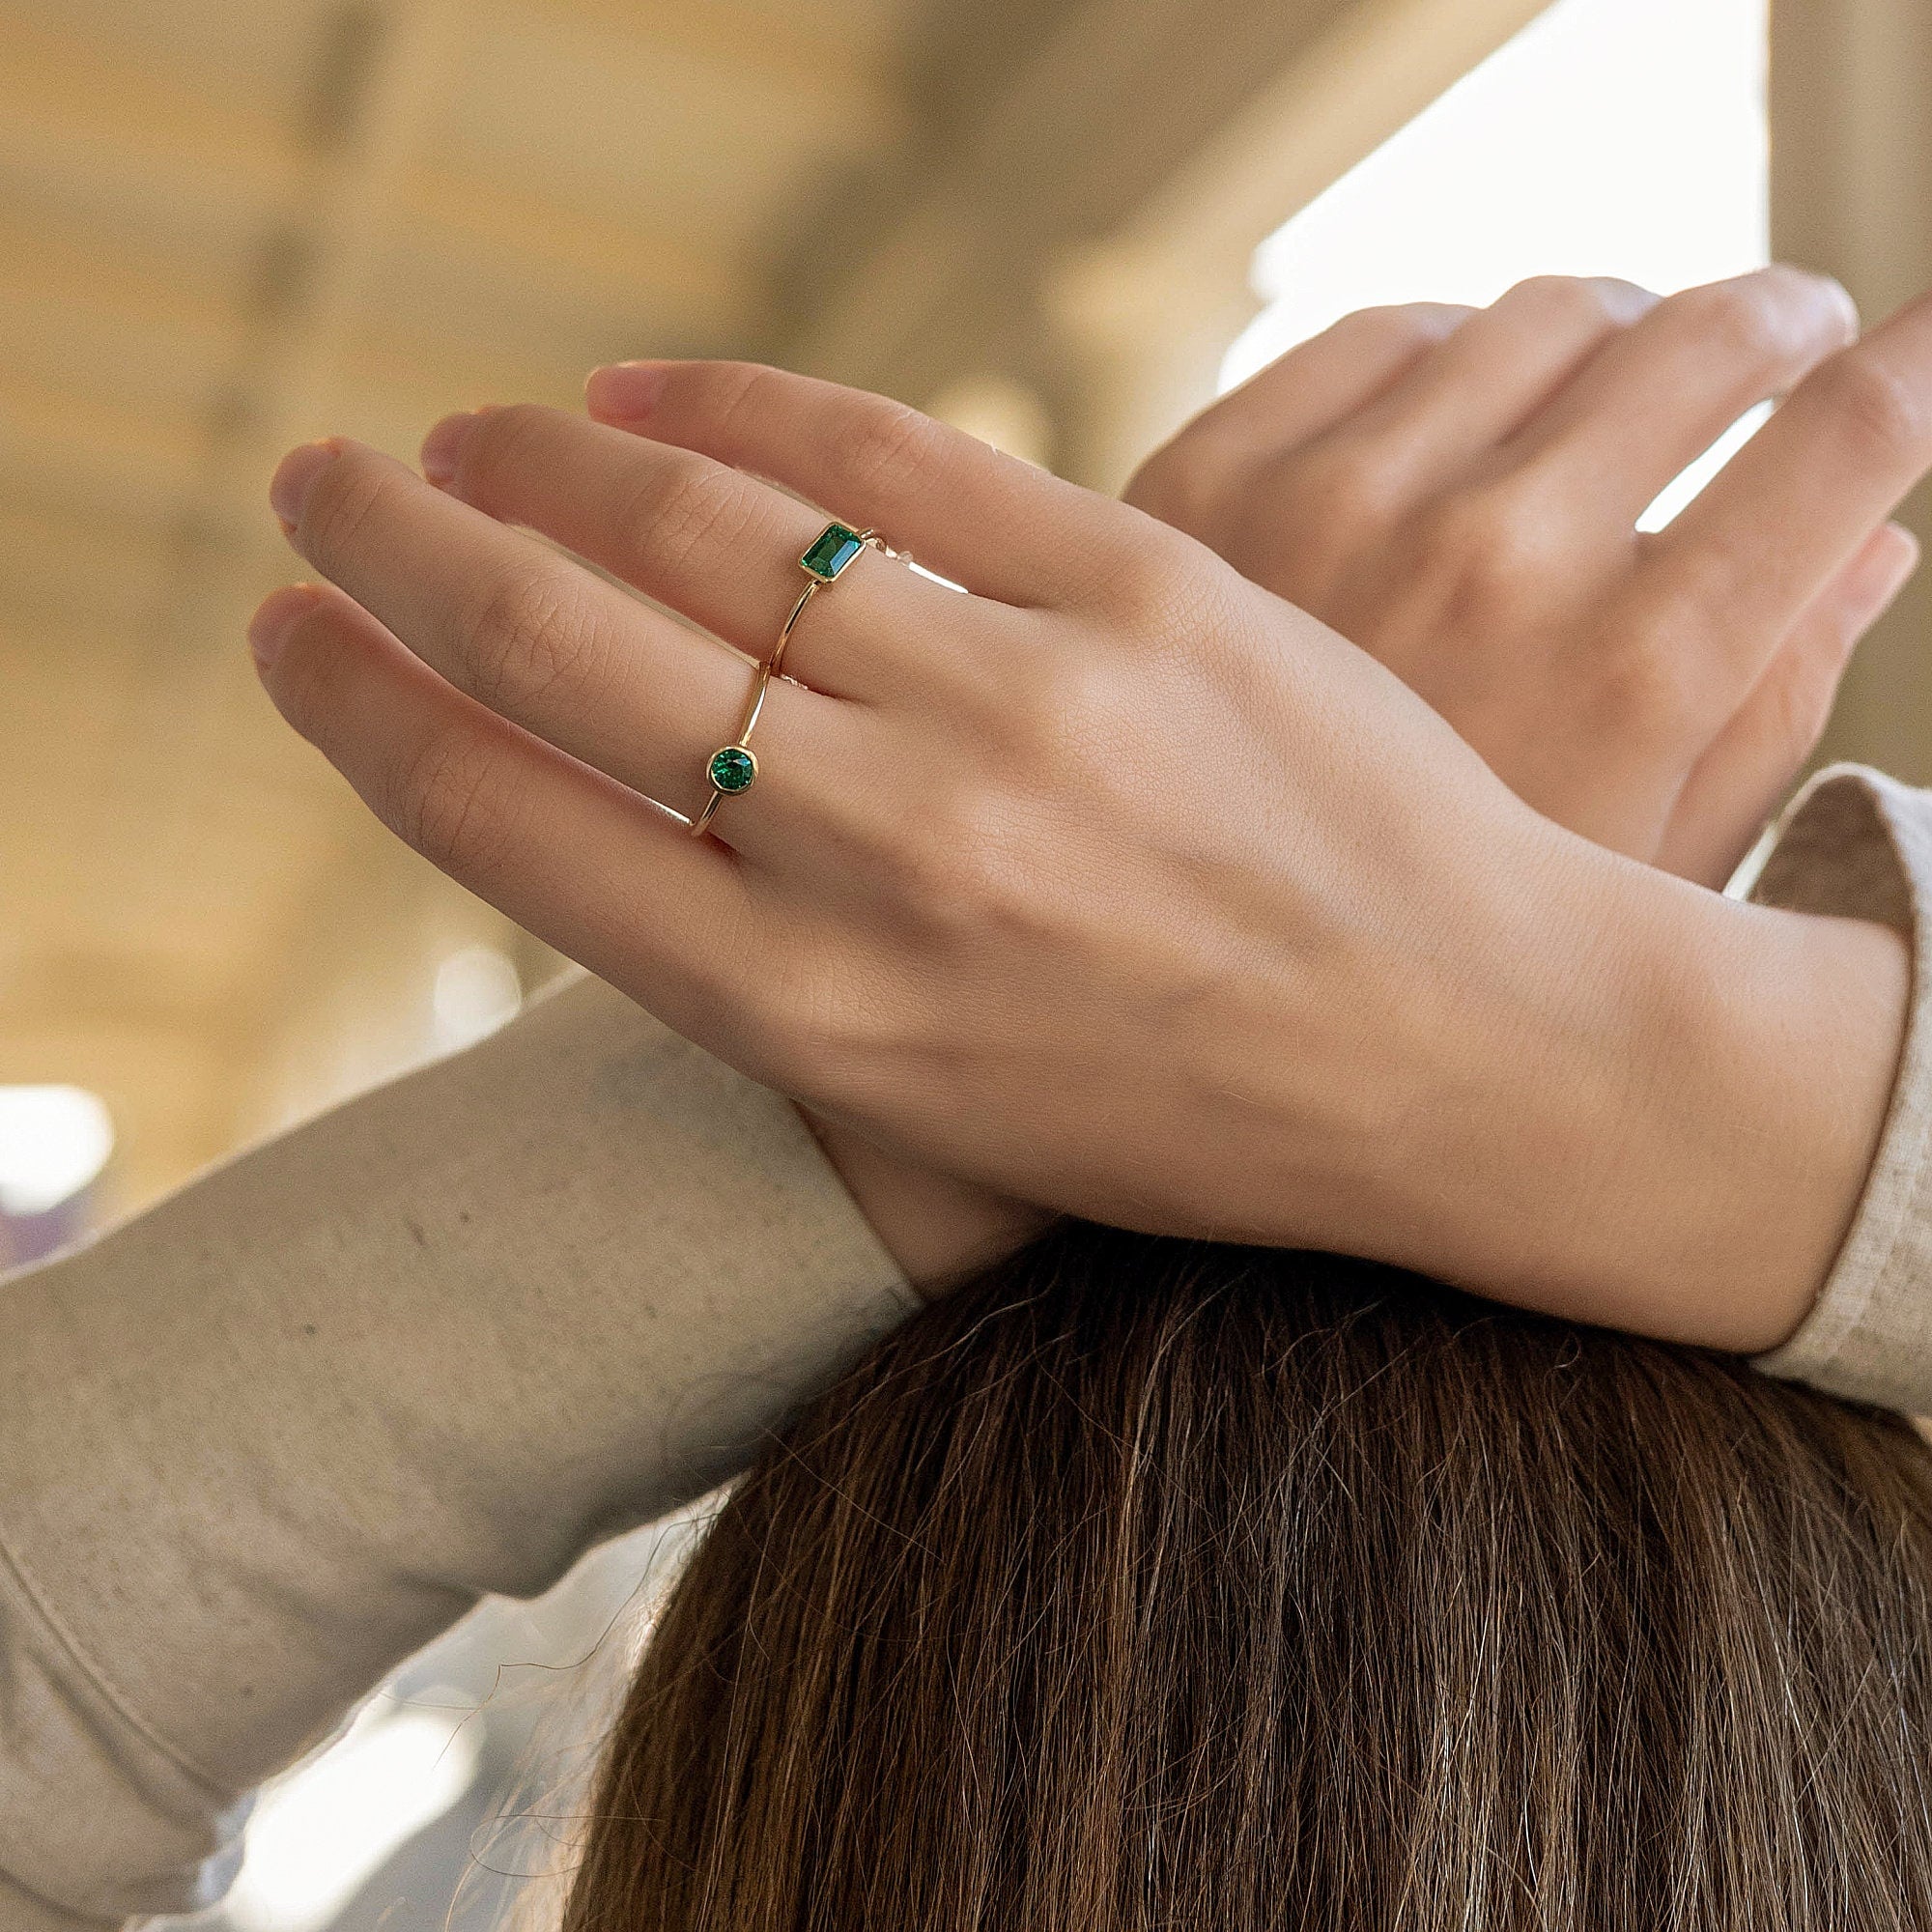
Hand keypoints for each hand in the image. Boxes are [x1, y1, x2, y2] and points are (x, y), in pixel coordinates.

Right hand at [250, 356, 1909, 1345]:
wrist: (1466, 1056)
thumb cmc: (1193, 1116)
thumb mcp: (944, 1101)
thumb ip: (777, 970)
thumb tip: (626, 813)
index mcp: (820, 1023)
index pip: (521, 835)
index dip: (372, 718)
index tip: (290, 639)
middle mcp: (888, 863)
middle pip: (576, 657)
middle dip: (409, 553)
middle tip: (320, 485)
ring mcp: (1018, 712)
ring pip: (713, 537)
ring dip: (549, 462)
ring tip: (464, 431)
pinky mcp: (1148, 593)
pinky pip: (897, 464)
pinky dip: (746, 405)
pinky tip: (646, 385)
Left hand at [1128, 269, 1922, 886]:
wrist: (1160, 950)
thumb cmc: (1419, 947)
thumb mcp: (1630, 879)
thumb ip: (1769, 704)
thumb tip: (1880, 541)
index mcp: (1630, 675)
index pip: (1847, 439)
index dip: (1919, 366)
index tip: (1920, 344)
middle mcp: (1494, 567)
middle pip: (1706, 339)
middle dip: (1779, 323)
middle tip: (1787, 335)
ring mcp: (1334, 510)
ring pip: (1548, 313)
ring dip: (1618, 326)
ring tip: (1628, 370)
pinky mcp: (1207, 481)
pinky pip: (1383, 333)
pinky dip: (1450, 351)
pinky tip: (1467, 402)